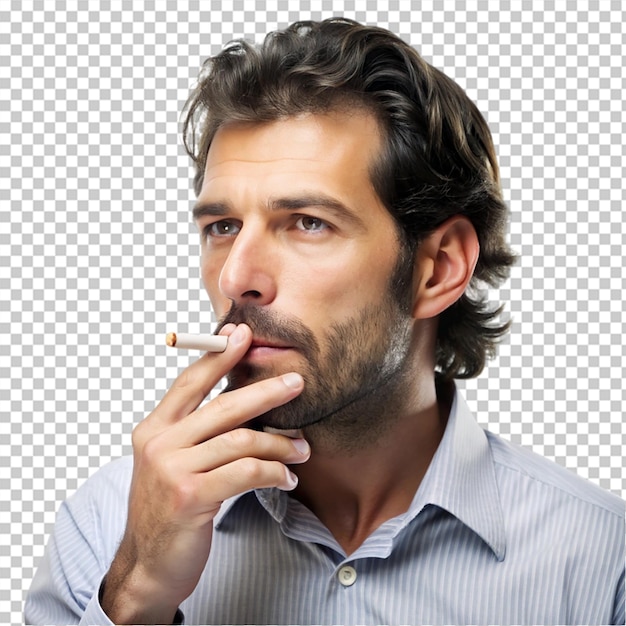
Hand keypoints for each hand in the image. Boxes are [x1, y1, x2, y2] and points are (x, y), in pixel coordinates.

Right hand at [100, 323, 309, 623]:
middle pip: (223, 406)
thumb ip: (195, 432)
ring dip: (280, 444)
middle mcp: (159, 443)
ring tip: (301, 449)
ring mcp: (172, 470)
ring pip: (242, 441)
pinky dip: (274, 473)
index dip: (218, 356)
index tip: (242, 334)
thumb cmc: (168, 507)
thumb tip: (242, 400)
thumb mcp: (171, 463)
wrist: (148, 564)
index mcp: (154, 429)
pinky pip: (246, 473)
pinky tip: (287, 478)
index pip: (190, 382)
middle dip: (265, 392)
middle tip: (296, 383)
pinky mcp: (191, 496)